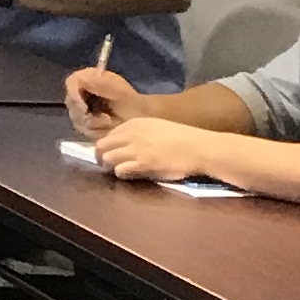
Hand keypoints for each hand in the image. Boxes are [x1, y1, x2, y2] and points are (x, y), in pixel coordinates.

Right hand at [63, 68, 143, 135]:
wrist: (140, 116)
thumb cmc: (130, 99)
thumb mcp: (116, 87)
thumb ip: (98, 82)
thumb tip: (80, 82)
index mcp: (87, 78)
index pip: (71, 83)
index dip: (73, 94)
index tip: (84, 108)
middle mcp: (81, 92)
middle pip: (70, 103)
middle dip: (85, 113)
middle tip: (103, 118)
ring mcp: (82, 108)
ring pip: (76, 118)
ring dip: (93, 123)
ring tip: (109, 122)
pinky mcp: (86, 123)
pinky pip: (83, 129)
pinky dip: (96, 131)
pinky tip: (107, 128)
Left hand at [89, 118, 214, 183]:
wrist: (199, 147)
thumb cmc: (182, 139)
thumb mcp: (156, 128)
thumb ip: (139, 133)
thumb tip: (126, 144)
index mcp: (134, 124)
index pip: (109, 134)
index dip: (108, 146)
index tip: (111, 153)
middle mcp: (131, 134)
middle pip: (101, 145)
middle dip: (100, 156)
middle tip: (106, 165)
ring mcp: (136, 149)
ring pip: (106, 157)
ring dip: (109, 165)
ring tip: (118, 170)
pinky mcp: (143, 163)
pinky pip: (120, 169)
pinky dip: (120, 173)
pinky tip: (127, 175)